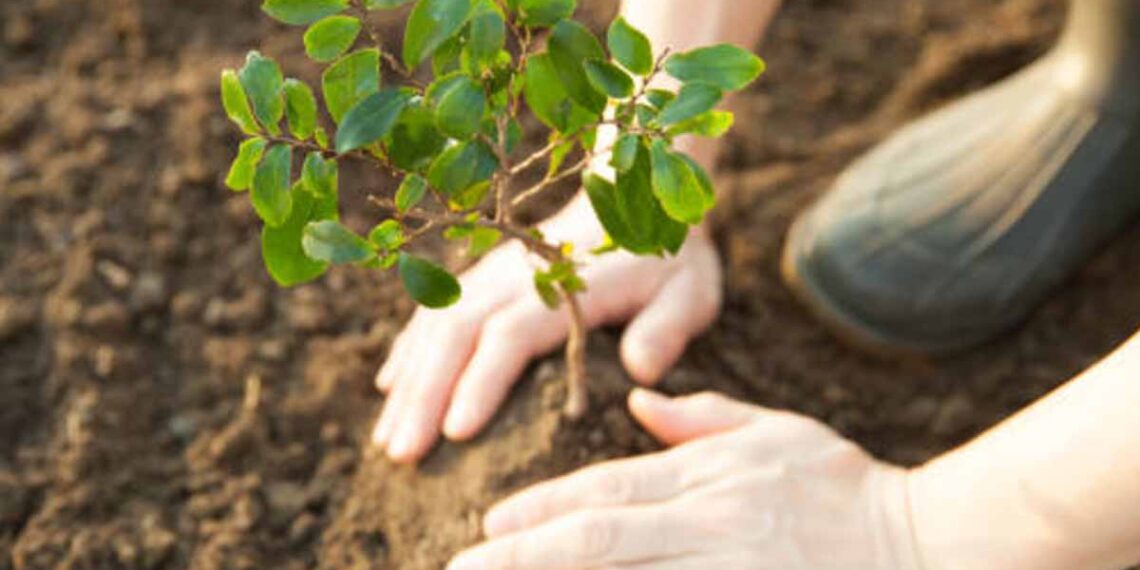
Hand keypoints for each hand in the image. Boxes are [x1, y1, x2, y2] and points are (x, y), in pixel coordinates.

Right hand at [372, 197, 722, 462]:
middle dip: (425, 395)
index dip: (481, 382)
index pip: (511, 335)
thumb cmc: (666, 260)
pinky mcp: (481, 277)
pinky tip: (389, 388)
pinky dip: (409, 349)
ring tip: (386, 440)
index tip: (455, 433)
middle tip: (402, 454)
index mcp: (565, 284)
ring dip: (409, 382)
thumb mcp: (689, 291)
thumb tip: (640, 370)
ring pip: (435, 325)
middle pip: (456, 333)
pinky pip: (433, 311)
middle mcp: (516, 275)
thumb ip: (666, 328)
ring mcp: (492, 273)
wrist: (636, 198)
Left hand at [447, 390, 925, 569]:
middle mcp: (711, 524)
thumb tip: (639, 399)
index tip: (491, 524)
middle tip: (461, 566)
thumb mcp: (776, 433)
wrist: (929, 543)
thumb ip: (702, 417)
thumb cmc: (848, 487)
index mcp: (711, 475)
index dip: (541, 509)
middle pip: (598, 540)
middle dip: (522, 555)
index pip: (605, 490)